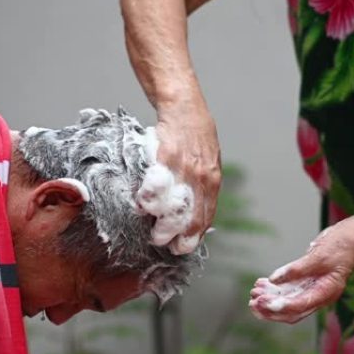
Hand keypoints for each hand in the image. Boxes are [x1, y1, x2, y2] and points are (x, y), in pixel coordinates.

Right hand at [154, 99, 220, 253]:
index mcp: (212, 180)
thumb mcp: (208, 161)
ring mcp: (184, 168)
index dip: (193, 236)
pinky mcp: (166, 157)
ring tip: (152, 230)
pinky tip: (142, 207)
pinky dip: (147, 200)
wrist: (183, 105)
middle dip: (177, 237)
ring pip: (173, 208)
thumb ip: (203, 185)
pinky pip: (156, 186)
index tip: (183, 247)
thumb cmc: (195, 134)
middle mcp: (201, 177)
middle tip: (164, 243)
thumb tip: (197, 209)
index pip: (205, 217)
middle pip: (190, 218)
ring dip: (161, 224)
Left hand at [249, 220, 353, 322]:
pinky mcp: (308, 281)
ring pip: (288, 302)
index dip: (279, 307)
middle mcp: (319, 295)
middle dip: (271, 308)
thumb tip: (274, 279)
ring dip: (270, 299)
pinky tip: (262, 284)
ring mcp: (314, 289)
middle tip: (253, 302)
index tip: (262, 303)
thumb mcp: (319, 256)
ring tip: (253, 292)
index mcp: (326, 292)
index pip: (300, 306)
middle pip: (292, 311)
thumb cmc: (341, 244)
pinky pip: (289, 291)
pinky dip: (276, 290)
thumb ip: (297, 269)